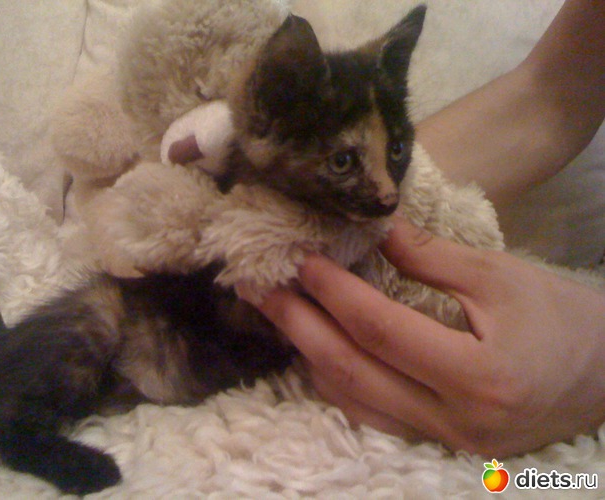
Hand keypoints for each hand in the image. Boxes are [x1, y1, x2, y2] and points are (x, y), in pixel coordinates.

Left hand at [243, 216, 604, 455]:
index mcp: (478, 375)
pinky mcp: (438, 442)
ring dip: (308, 354)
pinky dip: (337, 380)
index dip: (335, 291)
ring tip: (277, 314)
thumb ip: (431, 258)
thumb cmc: (562, 318)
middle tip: (258, 288)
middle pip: (353, 371)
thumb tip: (374, 231)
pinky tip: (315, 349)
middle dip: (299, 325)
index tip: (300, 259)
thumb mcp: (500, 276)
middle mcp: (453, 420)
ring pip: (354, 401)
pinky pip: (371, 415)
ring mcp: (443, 439)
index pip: (381, 329)